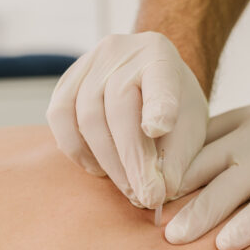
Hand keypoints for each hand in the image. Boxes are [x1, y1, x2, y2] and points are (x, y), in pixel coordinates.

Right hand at [46, 32, 208, 207]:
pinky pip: (60, 118)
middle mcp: (122, 52)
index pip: (160, 79)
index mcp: (160, 56)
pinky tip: (98, 168)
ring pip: (86, 116)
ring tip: (128, 188)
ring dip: (107, 161)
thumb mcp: (189, 127)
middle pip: (118, 106)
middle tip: (146, 197)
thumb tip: (161, 192)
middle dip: (131, 159)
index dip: (158, 104)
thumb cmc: (172, 106)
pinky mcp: (65, 81)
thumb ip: (178, 157)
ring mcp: (89, 63)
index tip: (158, 129)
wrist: (148, 76)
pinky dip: (76, 150)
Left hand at [165, 71, 249, 249]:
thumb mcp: (245, 121)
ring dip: (247, 222)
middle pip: (225, 182)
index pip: (198, 160)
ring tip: (222, 245)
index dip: (173, 182)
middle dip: (199, 208)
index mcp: (238, 137)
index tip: (147, 204)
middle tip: (170, 236)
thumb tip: (160, 165)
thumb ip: (209, 143)